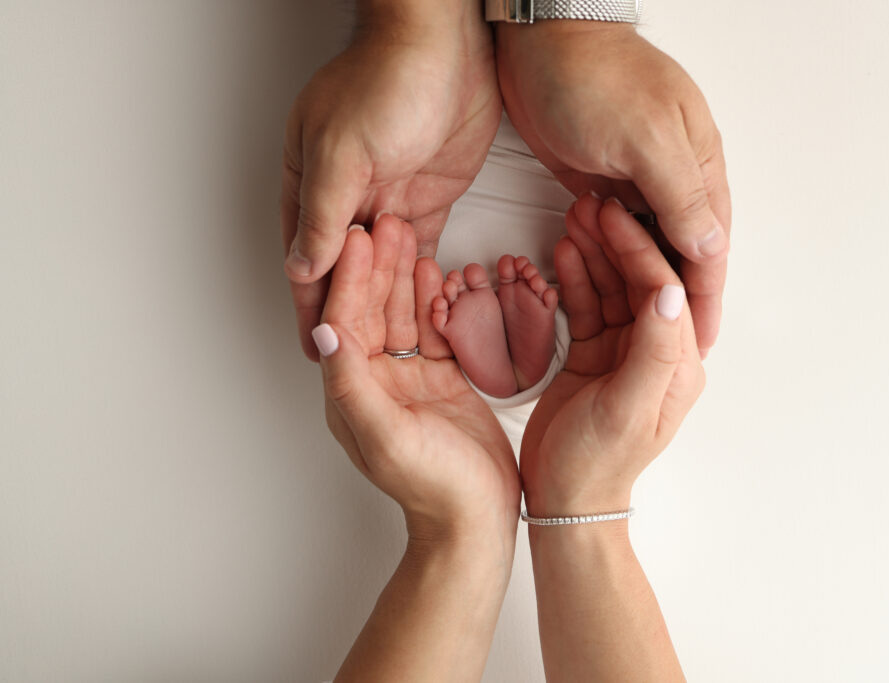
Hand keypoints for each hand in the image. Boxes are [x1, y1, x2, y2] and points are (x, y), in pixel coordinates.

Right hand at [283, 1, 501, 360]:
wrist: (447, 46)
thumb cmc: (387, 80)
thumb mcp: (343, 153)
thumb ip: (325, 216)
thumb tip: (302, 269)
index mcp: (312, 184)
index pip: (305, 258)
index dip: (309, 305)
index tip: (315, 348)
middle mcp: (348, 197)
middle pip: (341, 270)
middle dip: (345, 315)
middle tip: (351, 361)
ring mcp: (389, 200)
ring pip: (380, 268)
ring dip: (381, 304)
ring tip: (388, 349)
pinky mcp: (429, 201)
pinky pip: (419, 252)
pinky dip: (418, 281)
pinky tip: (420, 311)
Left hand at [313, 215, 519, 558]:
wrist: (476, 518)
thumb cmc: (432, 488)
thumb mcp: (385, 436)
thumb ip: (351, 383)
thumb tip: (322, 332)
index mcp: (350, 393)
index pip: (345, 322)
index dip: (350, 278)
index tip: (357, 238)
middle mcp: (374, 381)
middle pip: (372, 310)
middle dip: (376, 264)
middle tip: (385, 221)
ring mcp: (408, 379)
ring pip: (403, 314)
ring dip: (404, 274)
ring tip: (408, 233)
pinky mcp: (441, 379)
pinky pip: (435, 330)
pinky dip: (436, 300)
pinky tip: (436, 270)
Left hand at [495, 21, 730, 356]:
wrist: (538, 41)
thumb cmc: (592, 77)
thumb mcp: (645, 138)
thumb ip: (681, 195)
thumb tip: (713, 248)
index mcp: (699, 166)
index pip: (710, 249)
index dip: (706, 302)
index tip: (701, 349)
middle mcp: (675, 177)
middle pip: (684, 254)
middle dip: (678, 302)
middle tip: (668, 354)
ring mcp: (638, 180)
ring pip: (649, 246)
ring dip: (641, 281)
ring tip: (633, 327)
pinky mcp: (602, 180)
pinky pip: (616, 231)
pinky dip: (611, 255)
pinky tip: (601, 276)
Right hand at [520, 194, 705, 515]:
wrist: (564, 498)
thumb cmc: (598, 463)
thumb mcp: (628, 409)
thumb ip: (654, 352)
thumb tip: (672, 292)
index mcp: (678, 364)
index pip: (664, 290)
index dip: (640, 250)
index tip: (615, 217)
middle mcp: (655, 351)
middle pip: (638, 280)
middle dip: (616, 241)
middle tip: (590, 205)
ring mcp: (622, 350)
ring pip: (611, 287)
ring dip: (594, 252)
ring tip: (573, 216)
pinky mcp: (593, 352)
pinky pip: (587, 304)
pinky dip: (575, 277)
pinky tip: (562, 250)